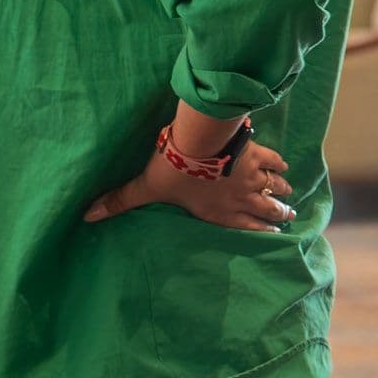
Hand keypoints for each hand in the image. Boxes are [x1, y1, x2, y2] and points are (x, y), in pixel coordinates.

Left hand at [85, 140, 294, 232]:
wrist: (198, 144)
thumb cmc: (174, 171)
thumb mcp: (145, 187)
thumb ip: (118, 201)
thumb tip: (87, 216)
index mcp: (218, 212)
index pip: (244, 226)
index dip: (260, 231)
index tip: (273, 233)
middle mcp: (240, 199)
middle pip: (266, 209)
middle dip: (277, 213)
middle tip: (289, 215)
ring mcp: (251, 177)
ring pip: (274, 188)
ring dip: (282, 192)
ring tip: (290, 195)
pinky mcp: (256, 154)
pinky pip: (274, 161)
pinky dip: (279, 164)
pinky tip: (284, 165)